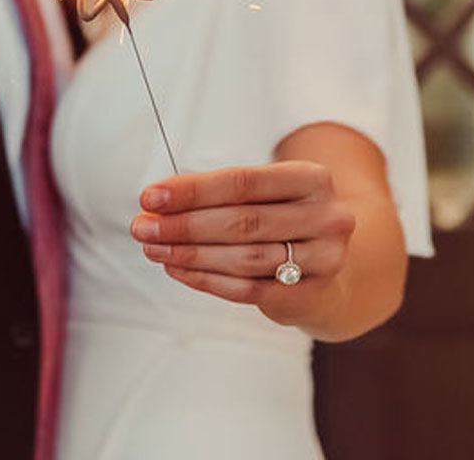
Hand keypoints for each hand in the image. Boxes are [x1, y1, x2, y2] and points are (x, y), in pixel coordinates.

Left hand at [129, 161, 356, 327]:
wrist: (330, 263)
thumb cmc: (281, 216)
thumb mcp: (263, 193)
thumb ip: (216, 194)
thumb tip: (156, 204)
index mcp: (312, 179)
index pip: (243, 182)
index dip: (193, 190)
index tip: (150, 197)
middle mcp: (326, 217)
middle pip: (242, 222)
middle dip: (184, 225)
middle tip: (143, 227)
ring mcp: (325, 259)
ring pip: (245, 259)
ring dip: (191, 255)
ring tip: (154, 249)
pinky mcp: (311, 295)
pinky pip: (249, 290)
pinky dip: (207, 280)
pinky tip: (177, 270)